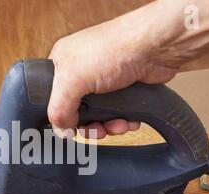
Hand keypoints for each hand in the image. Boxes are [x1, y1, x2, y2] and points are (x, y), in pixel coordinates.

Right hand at [48, 8, 178, 138]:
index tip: (71, 126)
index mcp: (63, 64)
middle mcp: (82, 72)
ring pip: (98, 116)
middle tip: (97, 130)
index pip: (53, 98)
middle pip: (77, 111)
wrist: (155, 48)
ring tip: (116, 125)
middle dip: (89, 125)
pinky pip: (116, 114)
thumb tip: (60, 129)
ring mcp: (103, 82)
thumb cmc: (115, 48)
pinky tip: (127, 120)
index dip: (61, 114)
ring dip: (108, 126)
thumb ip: (59, 108)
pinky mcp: (122, 90)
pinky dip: (122, 121)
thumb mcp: (73, 80)